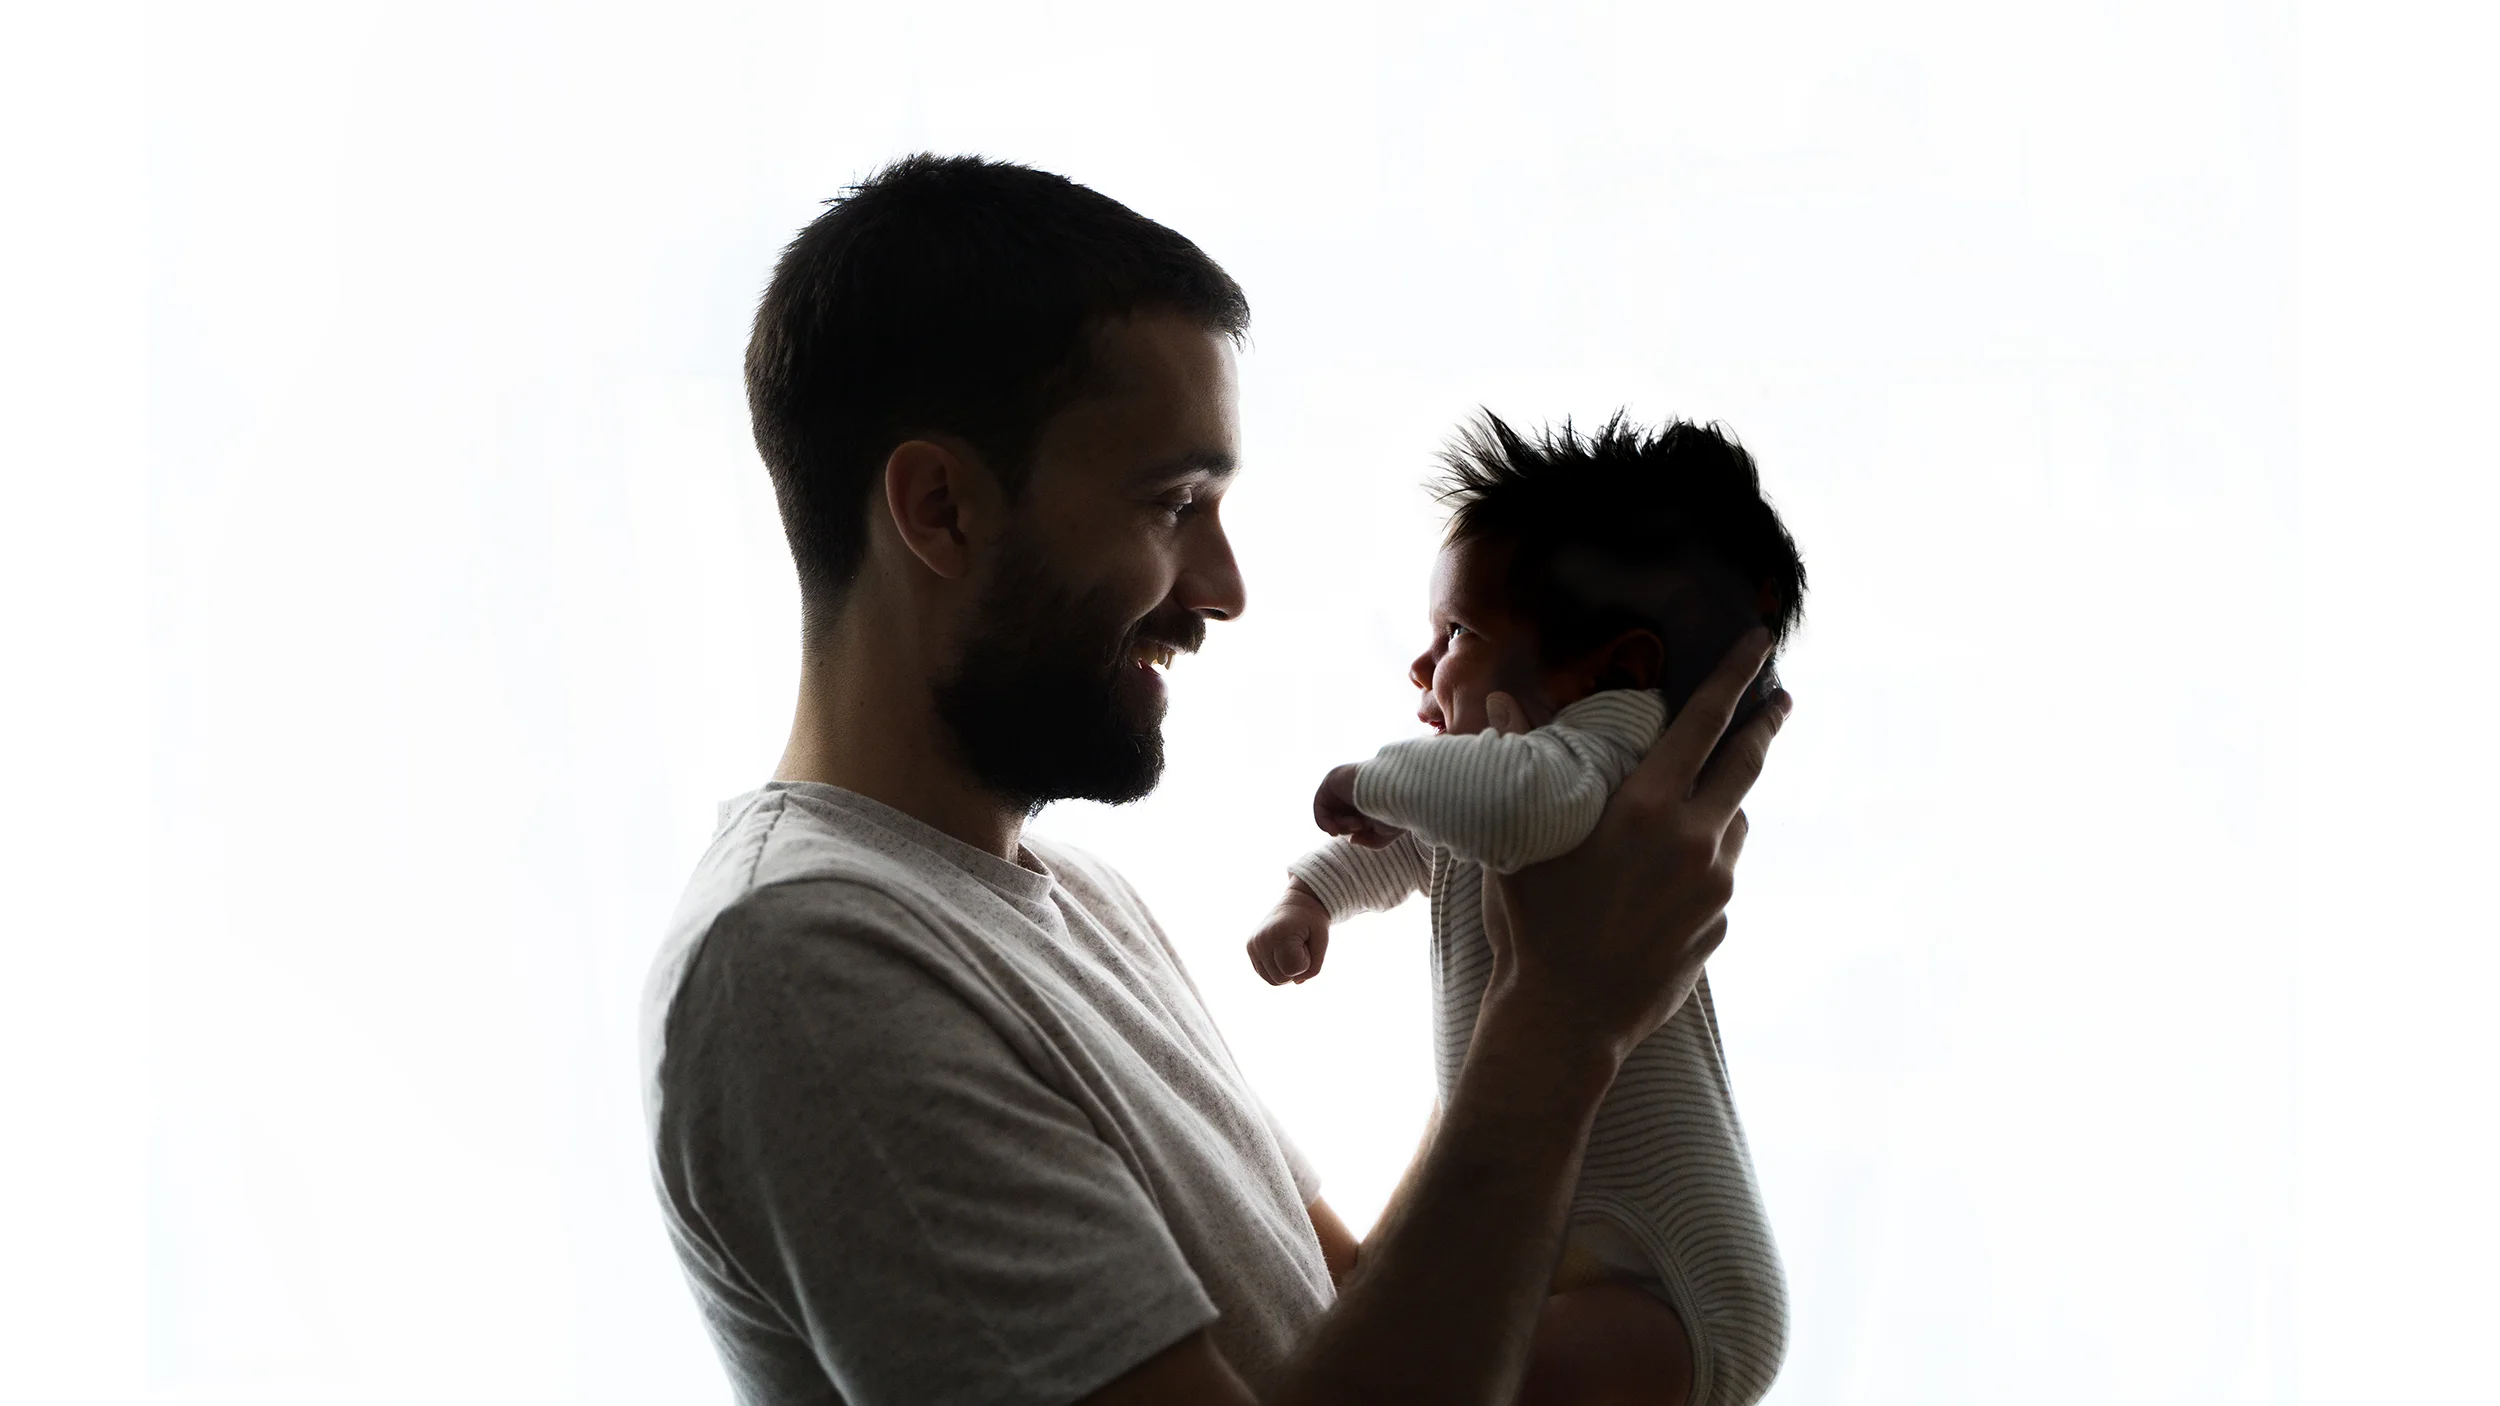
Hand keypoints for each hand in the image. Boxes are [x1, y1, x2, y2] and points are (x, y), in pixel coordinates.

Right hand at [1247, 883, 1334, 984]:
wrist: (1298, 904)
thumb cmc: (1312, 921)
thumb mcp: (1322, 941)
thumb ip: (1314, 967)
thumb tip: (1296, 982)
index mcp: (1277, 933)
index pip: (1291, 970)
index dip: (1305, 963)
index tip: (1306, 944)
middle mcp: (1260, 940)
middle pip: (1280, 979)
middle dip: (1296, 968)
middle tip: (1300, 947)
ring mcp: (1252, 945)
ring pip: (1272, 981)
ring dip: (1287, 971)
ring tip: (1291, 950)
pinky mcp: (1250, 949)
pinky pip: (1266, 976)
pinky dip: (1278, 970)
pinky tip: (1283, 954)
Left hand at [1314, 763, 1407, 848]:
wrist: (1395, 790)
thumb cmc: (1395, 811)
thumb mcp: (1385, 834)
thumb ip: (1369, 840)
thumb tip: (1351, 839)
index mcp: (1369, 798)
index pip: (1352, 818)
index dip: (1354, 831)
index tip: (1363, 832)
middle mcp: (1355, 789)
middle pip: (1339, 816)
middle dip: (1347, 828)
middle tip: (1361, 825)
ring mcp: (1343, 784)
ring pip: (1331, 811)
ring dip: (1340, 825)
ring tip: (1355, 823)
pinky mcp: (1332, 779)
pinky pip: (1319, 804)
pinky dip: (1323, 821)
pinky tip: (1334, 829)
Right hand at [1485, 628, 1789, 1059]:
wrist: (1564, 1019)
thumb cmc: (1532, 924)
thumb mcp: (1523, 835)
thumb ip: (1523, 761)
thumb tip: (1500, 700)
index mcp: (1648, 807)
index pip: (1705, 721)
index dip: (1735, 677)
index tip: (1761, 643)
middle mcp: (1695, 840)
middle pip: (1745, 765)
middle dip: (1765, 726)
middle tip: (1781, 701)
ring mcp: (1714, 886)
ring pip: (1731, 824)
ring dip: (1717, 807)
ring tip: (1682, 812)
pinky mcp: (1719, 925)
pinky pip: (1717, 878)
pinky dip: (1700, 865)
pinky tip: (1660, 884)